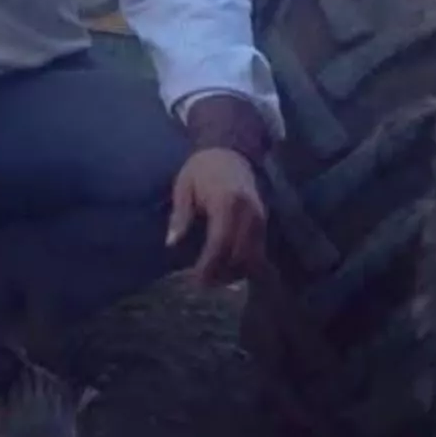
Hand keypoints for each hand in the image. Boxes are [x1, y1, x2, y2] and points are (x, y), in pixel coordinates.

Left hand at [166, 147, 266, 286]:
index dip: (209, 265)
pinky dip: (245, 264)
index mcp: (226, 201)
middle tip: (202, 283)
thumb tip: (171, 243)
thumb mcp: (184, 186)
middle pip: (239, 255)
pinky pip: (259, 252)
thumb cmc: (202, 169)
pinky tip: (228, 268)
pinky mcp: (264, 222)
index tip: (195, 279)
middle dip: (222, 274)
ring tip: (214, 278)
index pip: (220, 242)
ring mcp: (259, 218)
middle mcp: (248, 212)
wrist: (230, 152)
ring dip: (235, 273)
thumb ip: (180, 215)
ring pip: (253, 258)